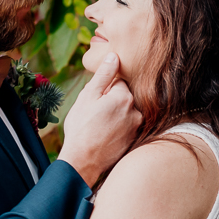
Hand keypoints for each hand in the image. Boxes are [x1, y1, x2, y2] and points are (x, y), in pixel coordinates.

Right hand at [57, 52, 141, 185]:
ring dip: (114, 115)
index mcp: (125, 97)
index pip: (118, 82)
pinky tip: (105, 136)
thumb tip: (114, 56)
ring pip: (125, 112)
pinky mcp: (135, 140)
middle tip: (94, 114)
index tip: (94, 100)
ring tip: (99, 126)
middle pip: (123, 97)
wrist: (83, 162)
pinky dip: (117, 128)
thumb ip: (104, 75)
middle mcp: (136, 111)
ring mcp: (137, 127)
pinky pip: (126, 127)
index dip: (104, 89)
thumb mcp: (88, 97)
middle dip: (110, 101)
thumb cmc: (81, 128)